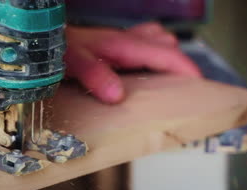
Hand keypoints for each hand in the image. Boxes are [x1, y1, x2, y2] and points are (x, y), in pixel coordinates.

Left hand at [64, 22, 201, 102]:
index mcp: (123, 45)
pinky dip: (151, 57)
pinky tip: (142, 74)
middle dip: (179, 64)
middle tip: (183, 89)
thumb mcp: (74, 63)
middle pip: (166, 46)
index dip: (186, 68)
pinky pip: (143, 46)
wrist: (46, 37)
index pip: (165, 53)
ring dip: (166, 59)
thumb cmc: (59, 49)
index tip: (200, 84)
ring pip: (156, 43)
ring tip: (166, 83)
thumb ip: (95, 76)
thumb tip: (118, 95)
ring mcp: (122, 41)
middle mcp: (127, 40)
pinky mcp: (115, 46)